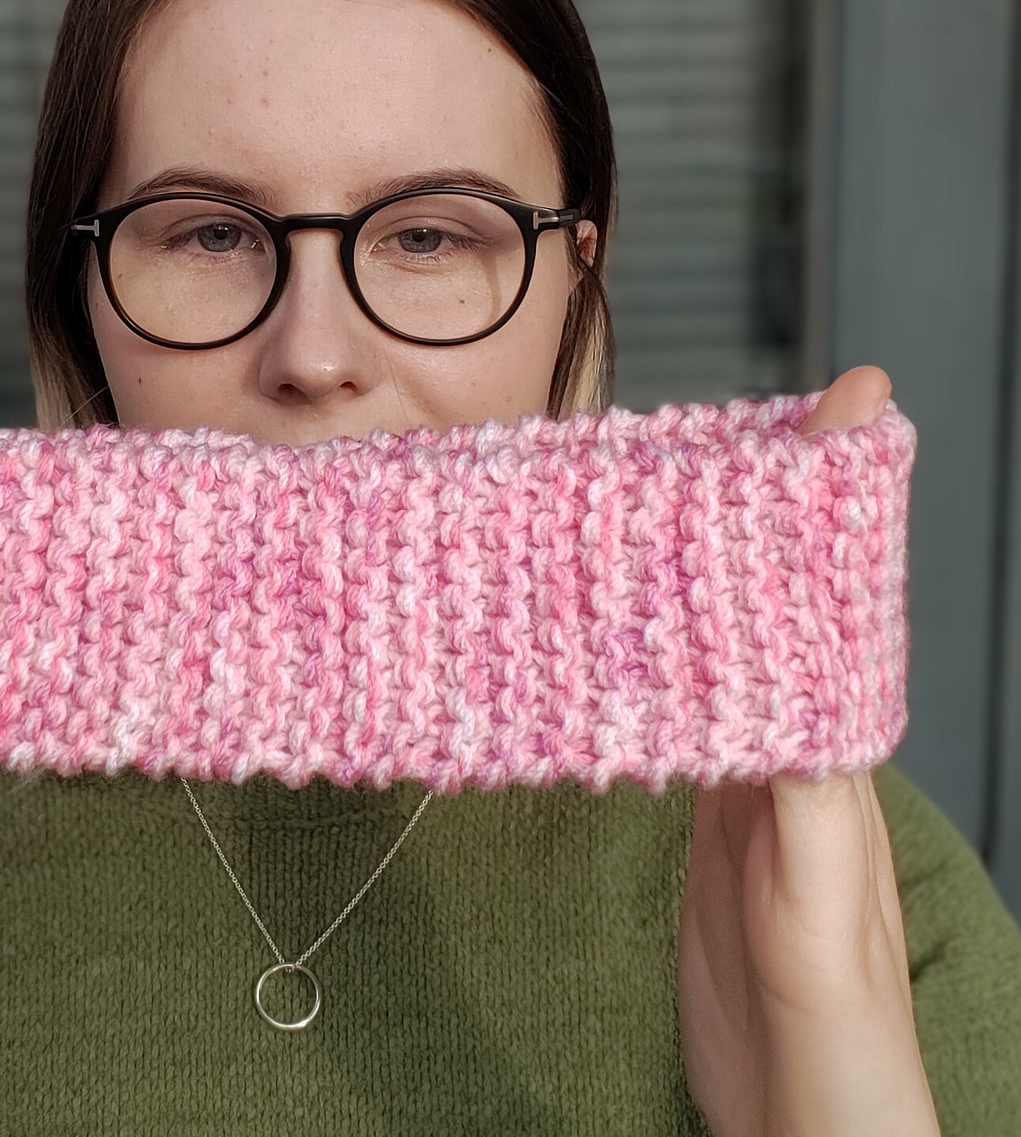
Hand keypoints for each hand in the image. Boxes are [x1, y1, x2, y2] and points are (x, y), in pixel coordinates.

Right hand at [676, 365, 940, 1136]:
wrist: (807, 1124)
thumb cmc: (831, 1036)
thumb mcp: (811, 918)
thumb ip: (802, 808)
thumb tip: (781, 696)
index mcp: (834, 763)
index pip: (835, 607)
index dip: (837, 509)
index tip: (844, 407)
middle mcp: (798, 757)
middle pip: (781, 611)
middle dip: (762, 520)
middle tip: (729, 432)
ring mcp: (753, 786)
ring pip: (729, 652)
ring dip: (704, 577)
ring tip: (663, 504)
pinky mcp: (708, 822)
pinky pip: (686, 715)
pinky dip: (660, 658)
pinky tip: (628, 638)